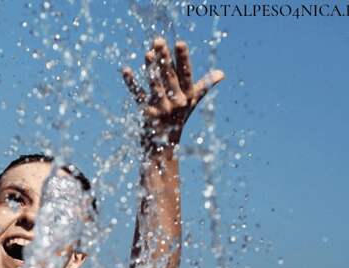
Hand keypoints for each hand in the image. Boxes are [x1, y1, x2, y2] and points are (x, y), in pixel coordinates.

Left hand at [122, 37, 223, 153]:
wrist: (164, 146)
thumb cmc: (179, 119)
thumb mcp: (192, 102)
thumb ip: (204, 86)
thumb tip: (222, 74)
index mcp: (187, 96)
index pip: (186, 74)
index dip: (183, 59)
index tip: (180, 43)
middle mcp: (176, 103)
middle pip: (169, 77)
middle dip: (164, 58)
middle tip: (158, 40)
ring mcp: (161, 109)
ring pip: (155, 85)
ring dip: (151, 69)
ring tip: (147, 53)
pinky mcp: (147, 113)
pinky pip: (138, 96)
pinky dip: (132, 84)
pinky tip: (126, 71)